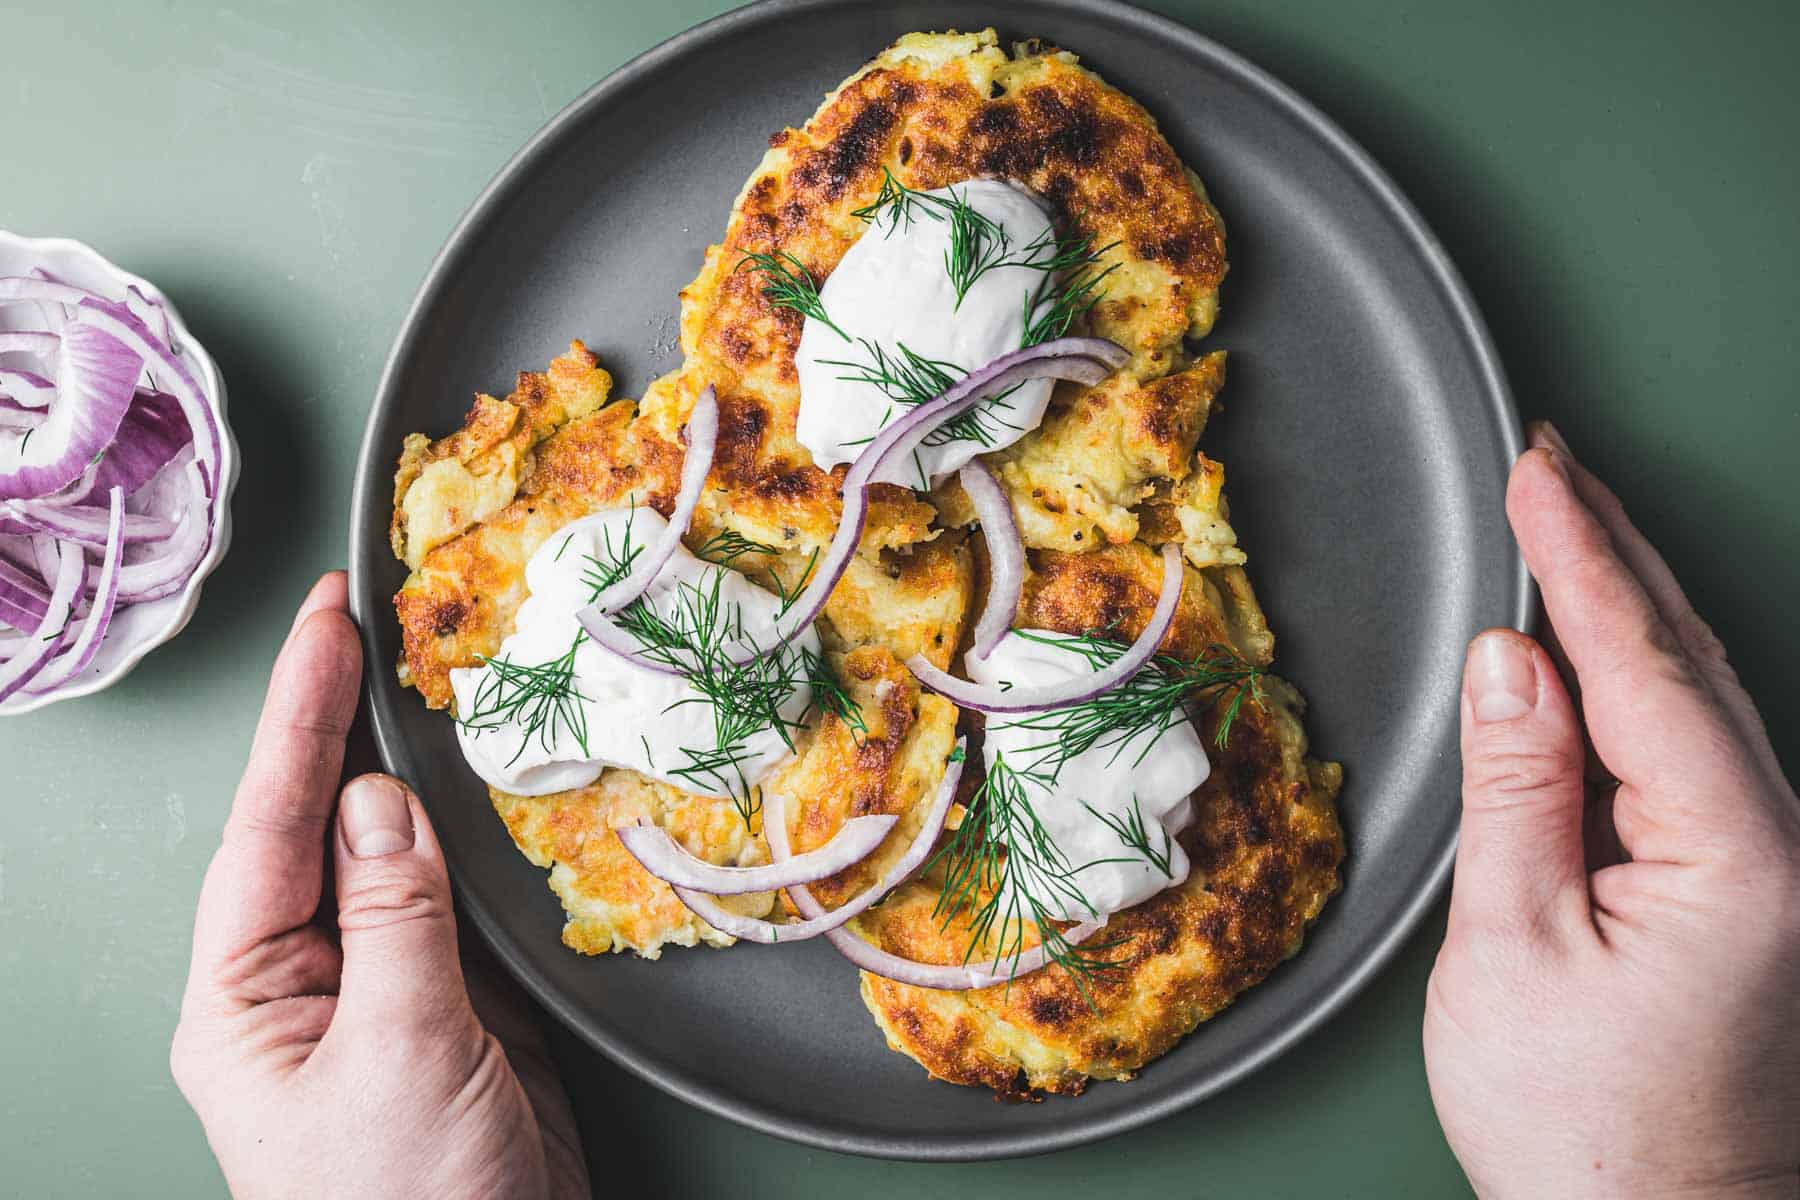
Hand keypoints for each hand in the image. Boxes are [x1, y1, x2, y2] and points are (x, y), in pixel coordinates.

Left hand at [170, 573, 589, 1199]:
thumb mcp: (400, 1053)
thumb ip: (393, 917)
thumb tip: (377, 800)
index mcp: (248, 1001)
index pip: (267, 827)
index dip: (299, 714)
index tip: (327, 621)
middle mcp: (302, 985)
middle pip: (315, 825)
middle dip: (336, 721)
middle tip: (368, 616)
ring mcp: (379, 992)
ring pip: (386, 854)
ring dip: (405, 769)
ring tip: (421, 674)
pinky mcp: (449, 1007)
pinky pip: (449, 897)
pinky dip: (465, 833)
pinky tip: (479, 785)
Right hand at [1424, 426, 1799, 1197]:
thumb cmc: (1583, 1126)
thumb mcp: (1512, 946)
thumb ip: (1518, 788)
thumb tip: (1509, 663)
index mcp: (1734, 855)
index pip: (1643, 664)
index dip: (1580, 556)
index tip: (1535, 472)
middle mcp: (1784, 847)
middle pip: (1692, 656)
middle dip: (1616, 547)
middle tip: (1552, 462)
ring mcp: (1779, 867)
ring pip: (1704, 692)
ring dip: (1635, 600)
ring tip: (1574, 521)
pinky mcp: (1754, 888)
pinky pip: (1701, 746)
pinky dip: (1647, 674)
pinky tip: (1608, 647)